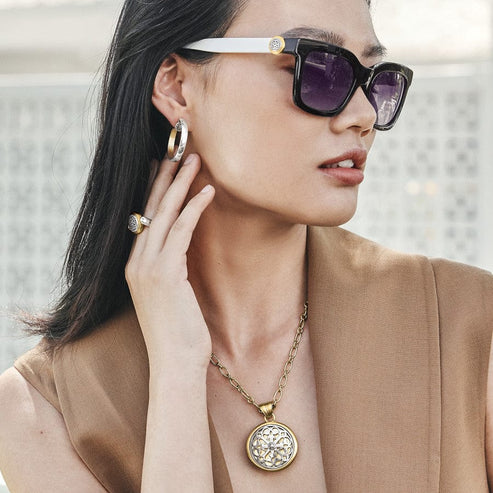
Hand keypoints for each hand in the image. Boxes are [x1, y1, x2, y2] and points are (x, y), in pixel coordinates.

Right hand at [125, 154, 214, 368]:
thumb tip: (182, 250)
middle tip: (178, 150)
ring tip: (195, 160)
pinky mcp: (165, 273)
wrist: (176, 363)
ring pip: (163, 214)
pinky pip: (181, 230)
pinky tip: (207, 191)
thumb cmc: (178, 332)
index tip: (166, 166)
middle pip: (150, 209)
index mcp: (135, 266)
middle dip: (165, 177)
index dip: (155, 190)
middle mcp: (135, 262)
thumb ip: (171, 269)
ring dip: (181, 184)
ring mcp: (147, 267)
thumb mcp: (170, 295)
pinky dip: (194, 208)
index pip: (144, 218)